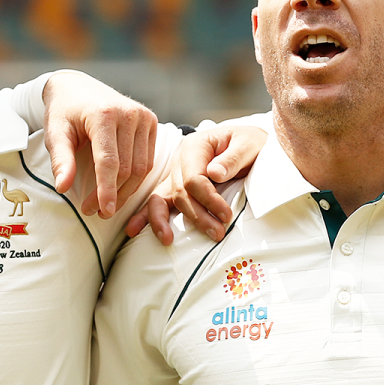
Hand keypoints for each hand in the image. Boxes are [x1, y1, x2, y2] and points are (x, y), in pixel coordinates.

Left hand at [42, 71, 157, 217]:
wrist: (77, 86)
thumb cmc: (64, 111)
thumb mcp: (55, 133)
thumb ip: (61, 160)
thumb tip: (63, 188)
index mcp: (104, 114)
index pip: (109, 162)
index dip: (106, 190)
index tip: (102, 211)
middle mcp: (129, 114)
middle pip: (128, 167)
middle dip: (114, 195)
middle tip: (97, 212)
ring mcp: (144, 116)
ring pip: (142, 167)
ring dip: (127, 191)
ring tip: (108, 204)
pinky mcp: (151, 121)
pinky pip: (149, 158)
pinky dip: (137, 177)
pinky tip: (121, 187)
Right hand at [126, 126, 267, 243]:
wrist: (248, 144)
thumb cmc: (249, 144)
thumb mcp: (249, 145)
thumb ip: (233, 158)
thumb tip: (214, 174)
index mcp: (196, 145)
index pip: (194, 177)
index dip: (209, 199)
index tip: (226, 215)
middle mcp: (180, 159)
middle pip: (180, 192)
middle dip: (197, 215)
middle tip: (218, 233)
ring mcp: (174, 173)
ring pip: (162, 198)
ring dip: (164, 221)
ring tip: (168, 240)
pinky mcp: (174, 186)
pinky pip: (157, 200)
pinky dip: (145, 215)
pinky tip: (134, 230)